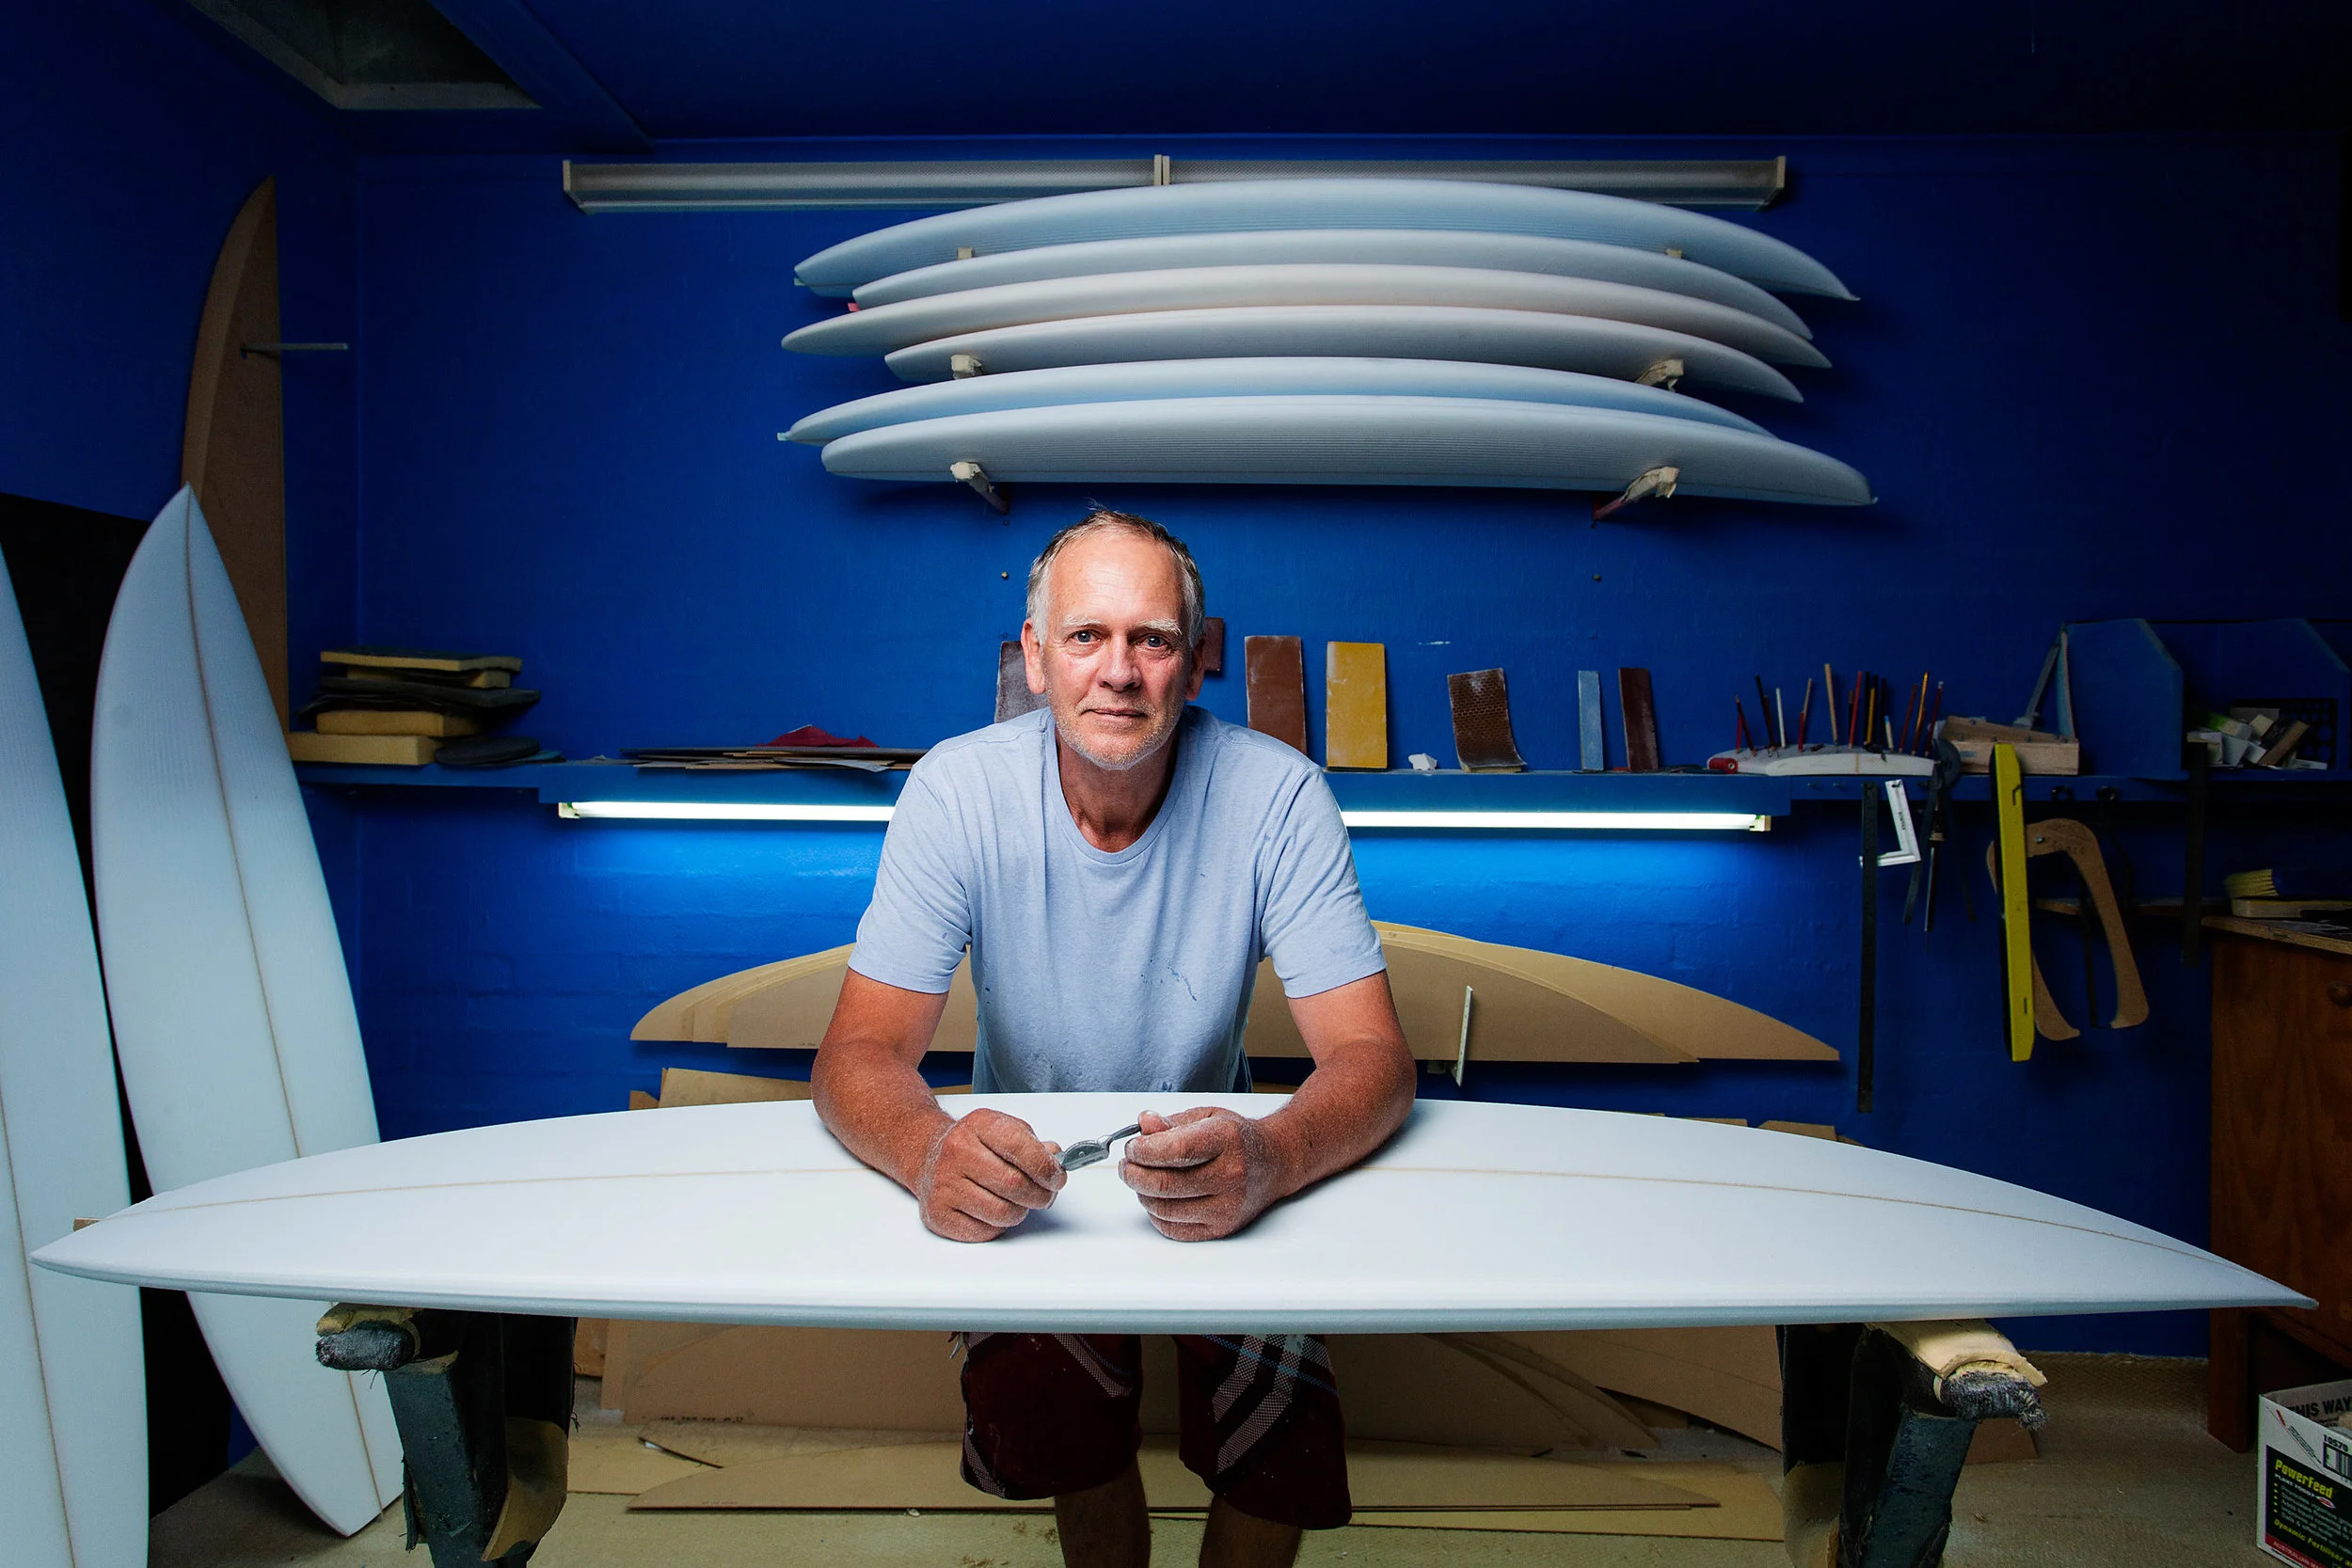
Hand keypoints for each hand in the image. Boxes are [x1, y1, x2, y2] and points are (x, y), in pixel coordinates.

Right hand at [915, 1108, 1064, 1241]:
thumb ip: (1033, 1144)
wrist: (928, 1156)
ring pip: (1002, 1213)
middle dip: (1041, 1195)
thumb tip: (1055, 1159)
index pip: (1020, 1147)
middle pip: (1015, 1185)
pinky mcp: (938, 1212)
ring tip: (1017, 1202)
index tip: (1057, 1178)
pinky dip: (998, 1225)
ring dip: (1020, 1212)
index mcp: (978, 1125)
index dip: (1046, 1168)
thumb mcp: (1004, 1130)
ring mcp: (944, 1183)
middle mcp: (957, 1151)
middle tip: (1045, 1195)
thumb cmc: (973, 1145)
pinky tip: (993, 1210)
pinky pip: (985, 1231)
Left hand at [1118, 1108, 1290, 1240]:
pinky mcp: (1221, 1228)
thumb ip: (1172, 1123)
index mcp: (1226, 1140)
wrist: (1275, 1163)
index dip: (1143, 1150)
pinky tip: (1158, 1198)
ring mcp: (1226, 1206)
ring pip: (1164, 1209)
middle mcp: (1230, 1175)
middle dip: (1134, 1174)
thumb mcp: (1206, 1118)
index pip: (1175, 1149)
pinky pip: (1173, 1228)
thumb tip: (1143, 1125)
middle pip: (1165, 1184)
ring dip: (1142, 1193)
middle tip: (1128, 1165)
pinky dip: (1156, 1214)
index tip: (1132, 1147)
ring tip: (1142, 1179)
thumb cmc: (1238, 1139)